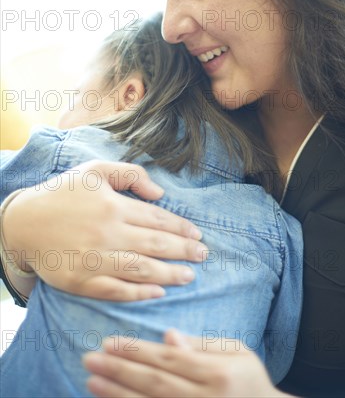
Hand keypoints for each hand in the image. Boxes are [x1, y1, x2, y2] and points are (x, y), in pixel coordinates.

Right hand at [2, 161, 206, 300]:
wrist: (23, 223)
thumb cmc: (62, 193)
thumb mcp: (95, 170)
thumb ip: (130, 174)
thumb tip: (160, 193)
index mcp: (113, 206)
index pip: (157, 219)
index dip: (181, 228)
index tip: (197, 235)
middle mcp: (107, 233)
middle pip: (156, 245)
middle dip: (184, 251)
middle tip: (203, 255)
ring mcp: (94, 259)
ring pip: (141, 270)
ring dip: (170, 274)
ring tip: (190, 276)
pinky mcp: (81, 281)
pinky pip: (116, 290)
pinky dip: (139, 293)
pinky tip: (157, 293)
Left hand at [83, 329, 292, 397]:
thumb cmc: (249, 380)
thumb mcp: (237, 353)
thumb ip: (202, 344)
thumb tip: (168, 336)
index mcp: (217, 373)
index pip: (168, 359)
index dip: (137, 351)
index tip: (109, 342)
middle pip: (154, 383)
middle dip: (119, 370)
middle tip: (89, 359)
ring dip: (117, 394)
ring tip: (92, 380)